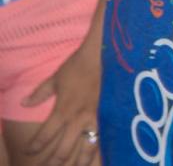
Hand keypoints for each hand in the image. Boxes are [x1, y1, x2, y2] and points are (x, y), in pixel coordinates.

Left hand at [22, 21, 102, 165]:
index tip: (29, 151)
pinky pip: (104, 139)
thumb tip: (23, 103)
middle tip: (48, 165)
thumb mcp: (56, 78)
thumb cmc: (79, 65)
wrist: (105, 56)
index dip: (35, 147)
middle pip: (64, 150)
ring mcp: (97, 120)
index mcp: (63, 111)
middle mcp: (78, 120)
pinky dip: (99, 150)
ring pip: (87, 150)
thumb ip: (40, 93)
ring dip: (78, 162)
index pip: (44, 136)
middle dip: (54, 161)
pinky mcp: (111, 117)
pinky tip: (97, 155)